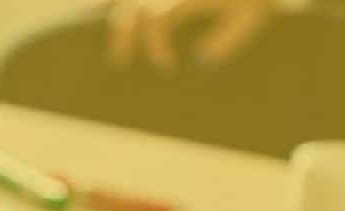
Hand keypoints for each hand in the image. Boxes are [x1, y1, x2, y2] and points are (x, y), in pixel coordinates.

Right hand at [105, 0, 274, 70]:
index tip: (166, 68)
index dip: (154, 45)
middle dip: (122, 32)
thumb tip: (199, 63)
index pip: (155, 17)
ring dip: (114, 8)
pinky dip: (119, 1)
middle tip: (119, 60)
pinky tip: (102, 8)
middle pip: (133, 3)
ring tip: (95, 19)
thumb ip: (226, 41)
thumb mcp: (249, 17)